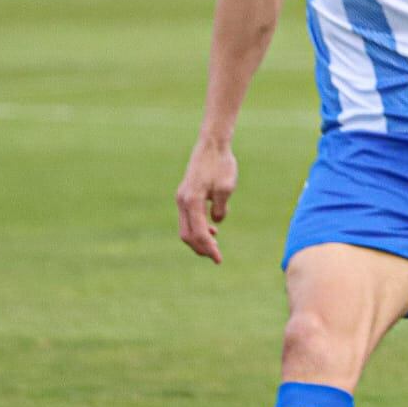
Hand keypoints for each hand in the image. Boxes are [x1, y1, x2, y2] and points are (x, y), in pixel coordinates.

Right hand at [175, 137, 237, 263]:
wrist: (211, 146)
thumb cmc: (221, 165)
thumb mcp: (226, 188)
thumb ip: (220, 208)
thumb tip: (216, 223)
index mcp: (192, 201)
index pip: (199, 233)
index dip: (208, 248)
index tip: (219, 259)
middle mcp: (182, 201)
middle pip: (187, 235)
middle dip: (201, 248)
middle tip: (216, 257)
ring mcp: (181, 198)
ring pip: (185, 228)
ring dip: (198, 239)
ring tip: (215, 244)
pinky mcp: (185, 195)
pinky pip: (188, 218)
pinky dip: (197, 228)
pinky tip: (212, 230)